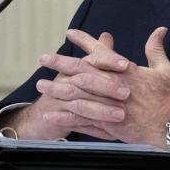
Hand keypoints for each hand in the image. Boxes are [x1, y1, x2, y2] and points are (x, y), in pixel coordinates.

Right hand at [1, 33, 130, 139]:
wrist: (42, 116)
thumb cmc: (70, 89)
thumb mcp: (82, 69)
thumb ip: (98, 53)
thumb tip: (106, 35)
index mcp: (75, 66)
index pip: (92, 58)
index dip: (109, 60)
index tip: (127, 64)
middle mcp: (66, 80)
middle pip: (85, 80)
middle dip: (107, 86)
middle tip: (126, 92)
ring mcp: (60, 100)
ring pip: (82, 104)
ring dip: (102, 110)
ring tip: (120, 115)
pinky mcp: (59, 119)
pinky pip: (78, 124)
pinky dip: (95, 130)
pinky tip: (111, 134)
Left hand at [44, 28, 169, 147]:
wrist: (169, 125)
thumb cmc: (166, 98)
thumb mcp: (164, 69)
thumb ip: (156, 49)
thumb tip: (159, 29)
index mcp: (126, 71)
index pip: (101, 52)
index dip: (85, 40)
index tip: (70, 33)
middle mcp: (114, 85)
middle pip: (82, 71)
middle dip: (61, 63)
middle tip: (44, 58)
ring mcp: (109, 105)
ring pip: (77, 94)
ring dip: (58, 88)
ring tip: (41, 84)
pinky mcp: (107, 122)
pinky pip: (81, 118)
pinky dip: (65, 115)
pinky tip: (51, 112)